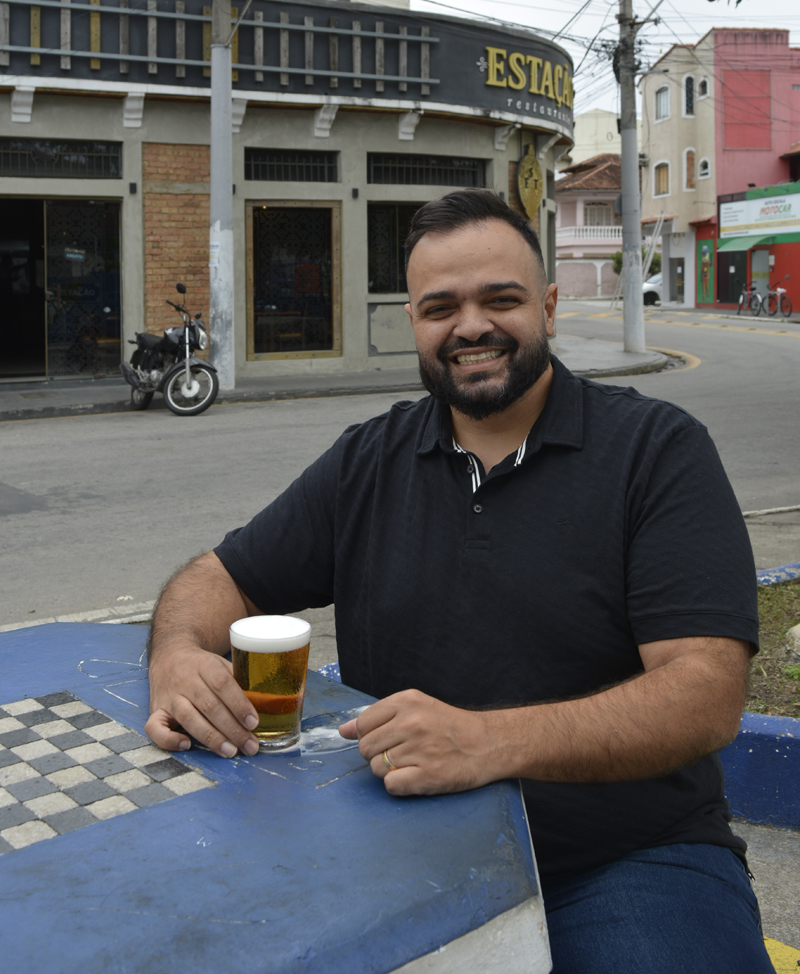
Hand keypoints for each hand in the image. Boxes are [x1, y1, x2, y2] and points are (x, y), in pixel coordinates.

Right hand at [145, 645, 260, 758]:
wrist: (170, 655)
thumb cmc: (202, 665)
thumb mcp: (221, 664)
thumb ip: (239, 681)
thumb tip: (265, 703)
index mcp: (204, 665)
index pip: (223, 684)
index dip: (239, 704)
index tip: (254, 722)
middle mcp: (185, 680)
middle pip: (210, 706)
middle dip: (233, 729)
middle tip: (250, 746)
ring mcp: (169, 696)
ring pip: (189, 718)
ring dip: (212, 738)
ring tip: (231, 751)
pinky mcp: (155, 710)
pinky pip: (155, 727)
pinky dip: (169, 739)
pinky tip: (187, 746)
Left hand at [338, 689, 493, 795]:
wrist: (487, 744)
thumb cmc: (449, 726)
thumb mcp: (415, 708)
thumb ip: (378, 716)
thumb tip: (342, 730)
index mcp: (407, 702)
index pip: (363, 723)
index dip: (369, 736)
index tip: (386, 739)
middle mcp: (412, 723)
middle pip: (365, 748)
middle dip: (377, 755)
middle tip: (401, 753)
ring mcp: (420, 749)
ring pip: (376, 768)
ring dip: (389, 771)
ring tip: (412, 763)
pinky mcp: (428, 775)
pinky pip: (391, 785)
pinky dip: (399, 785)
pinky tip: (415, 777)